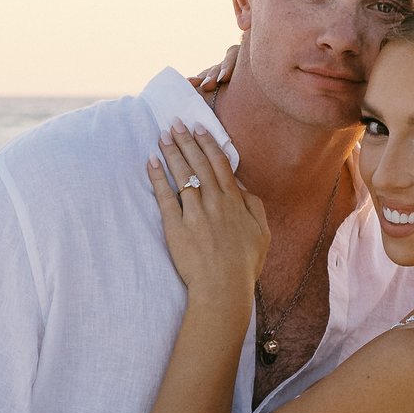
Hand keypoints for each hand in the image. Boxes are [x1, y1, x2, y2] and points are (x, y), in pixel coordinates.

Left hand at [147, 124, 266, 306]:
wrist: (223, 289)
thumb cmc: (244, 265)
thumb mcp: (262, 233)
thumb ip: (253, 206)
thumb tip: (241, 187)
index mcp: (234, 202)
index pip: (219, 165)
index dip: (208, 144)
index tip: (199, 128)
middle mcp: (214, 202)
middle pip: (198, 164)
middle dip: (186, 140)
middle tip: (175, 123)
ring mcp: (194, 213)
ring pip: (182, 175)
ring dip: (171, 152)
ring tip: (162, 136)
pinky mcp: (176, 227)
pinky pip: (165, 197)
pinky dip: (158, 177)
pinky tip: (151, 162)